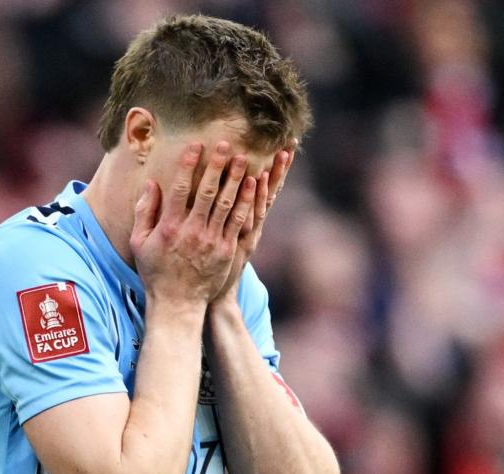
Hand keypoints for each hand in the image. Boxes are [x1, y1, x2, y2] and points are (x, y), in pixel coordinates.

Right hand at [130, 142, 256, 306]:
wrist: (178, 303)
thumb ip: (144, 211)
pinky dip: (246, 201)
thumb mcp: (139, 243)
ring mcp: (211, 241)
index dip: (188, 165)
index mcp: (169, 227)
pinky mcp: (226, 250)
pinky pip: (238, 221)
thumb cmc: (156, 272)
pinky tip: (252, 185)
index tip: (195, 146)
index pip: (179, 189)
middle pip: (206, 192)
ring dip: (235, 179)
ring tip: (243, 159)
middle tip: (225, 144)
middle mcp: (191, 231)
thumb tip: (151, 183)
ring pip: (226, 204)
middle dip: (216, 166)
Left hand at [212, 140, 296, 303]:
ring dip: (271, 178)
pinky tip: (256, 180)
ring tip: (279, 156)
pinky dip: (253, 199)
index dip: (276, 171)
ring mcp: (248, 234)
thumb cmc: (215, 271)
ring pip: (262, 202)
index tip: (285, 149)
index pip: (266, 191)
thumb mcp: (226, 244)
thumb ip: (229, 222)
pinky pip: (248, 216)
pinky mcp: (239, 242)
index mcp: (250, 223)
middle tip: (290, 145)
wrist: (214, 298)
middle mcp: (253, 226)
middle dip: (280, 169)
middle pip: (269, 192)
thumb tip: (230, 202)